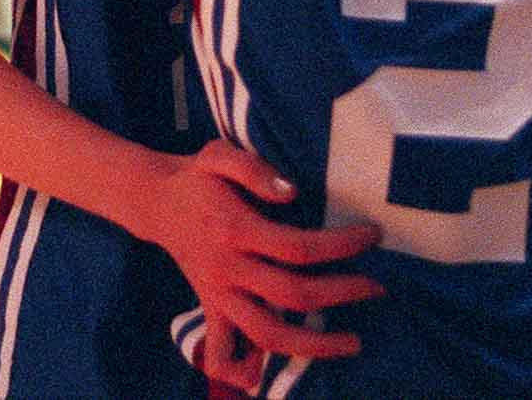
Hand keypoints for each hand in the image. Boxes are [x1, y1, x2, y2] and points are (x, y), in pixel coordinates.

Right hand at [137, 140, 381, 376]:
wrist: (155, 200)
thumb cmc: (196, 177)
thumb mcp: (217, 155)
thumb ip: (253, 168)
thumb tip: (292, 192)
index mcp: (235, 230)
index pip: (298, 248)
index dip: (341, 245)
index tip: (372, 236)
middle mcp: (228, 269)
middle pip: (293, 294)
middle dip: (342, 293)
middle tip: (376, 287)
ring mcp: (219, 294)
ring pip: (267, 334)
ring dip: (313, 345)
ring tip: (352, 342)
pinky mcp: (211, 308)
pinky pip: (221, 351)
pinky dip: (239, 371)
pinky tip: (265, 376)